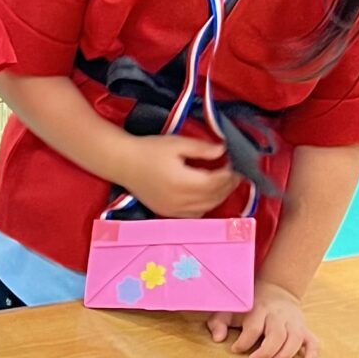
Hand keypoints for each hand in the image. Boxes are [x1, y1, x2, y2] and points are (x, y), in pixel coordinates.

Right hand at [116, 128, 236, 220]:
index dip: (230, 174)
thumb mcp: (177, 143)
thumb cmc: (148, 150)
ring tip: (225, 183)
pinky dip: (206, 206)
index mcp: (184, 182)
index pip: (217, 182)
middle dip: (228, 186)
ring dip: (219, 196)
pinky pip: (195, 214)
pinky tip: (208, 195)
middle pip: (214, 197)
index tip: (236, 164)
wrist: (122, 163)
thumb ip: (202, 149)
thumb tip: (223, 151)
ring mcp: (174, 210)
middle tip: (236, 173)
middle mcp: (181, 201)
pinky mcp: (168, 213)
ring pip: (207, 208)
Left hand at [207, 279, 317, 357]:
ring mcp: (294, 322)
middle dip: (265, 350)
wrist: (276, 290)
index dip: (243, 341)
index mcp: (259, 310)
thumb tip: (217, 338)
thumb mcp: (232, 308)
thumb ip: (219, 322)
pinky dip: (312, 352)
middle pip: (276, 334)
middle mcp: (278, 316)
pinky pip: (313, 340)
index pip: (253, 327)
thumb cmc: (250, 306)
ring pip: (295, 338)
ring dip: (285, 353)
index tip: (234, 349)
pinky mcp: (304, 328)